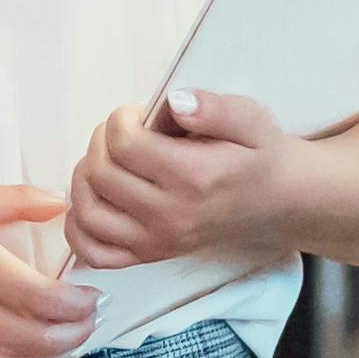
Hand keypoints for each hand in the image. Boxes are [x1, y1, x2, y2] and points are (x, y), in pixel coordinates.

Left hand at [66, 89, 302, 271]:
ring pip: (88, 212)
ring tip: (106, 161)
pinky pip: (95, 253)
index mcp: (194, 176)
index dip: (120, 119)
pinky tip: (93, 200)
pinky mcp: (150, 256)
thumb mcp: (250, 119)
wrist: (278, 201)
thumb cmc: (259, 156)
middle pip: (100, 174)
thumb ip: (213, 108)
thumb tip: (175, 101)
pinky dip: (80, 228)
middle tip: (124, 133)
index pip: (124, 144)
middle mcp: (172, 215)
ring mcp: (158, 241)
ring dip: (84, 178)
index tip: (138, 115)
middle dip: (101, 142)